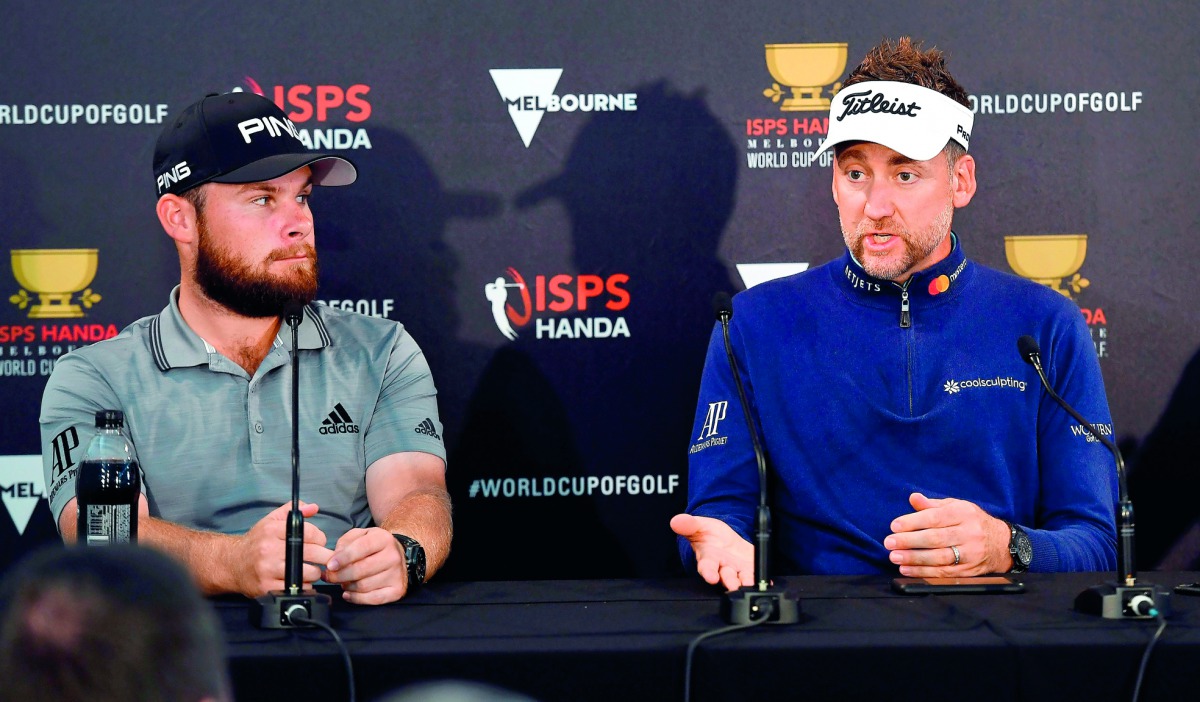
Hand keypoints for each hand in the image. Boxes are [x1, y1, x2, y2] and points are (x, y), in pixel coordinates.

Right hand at [231, 502, 331, 596]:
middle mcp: (269, 549)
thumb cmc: (256, 543)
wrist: (232, 564)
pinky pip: (298, 588)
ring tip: (309, 569)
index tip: (320, 542)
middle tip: (323, 557)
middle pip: (311, 553)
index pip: (309, 532)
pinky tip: (299, 580)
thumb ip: (292, 511)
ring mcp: (268, 570)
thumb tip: (313, 507)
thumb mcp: (271, 521)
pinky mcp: (267, 587)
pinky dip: (304, 585)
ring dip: (315, 572)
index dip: (320, 538)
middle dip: (323, 556)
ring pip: (308, 573)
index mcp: (272, 531)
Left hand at [324, 527, 409, 604]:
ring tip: (342, 582)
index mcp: (383, 539)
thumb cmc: (375, 546)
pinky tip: (348, 594)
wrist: (400, 555)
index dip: (343, 558)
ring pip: (364, 586)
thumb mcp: (361, 535)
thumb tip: (334, 559)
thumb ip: (345, 543)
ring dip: (347, 586)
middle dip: (340, 575)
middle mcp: (393, 556)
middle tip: (329, 577)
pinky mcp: (397, 590)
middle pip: (361, 570)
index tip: (330, 566)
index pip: (361, 548)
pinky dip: (356, 598)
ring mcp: (397, 574)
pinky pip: (373, 599)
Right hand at [670, 513, 753, 590]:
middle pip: (725, 577)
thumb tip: (675, 520)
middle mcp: (721, 568)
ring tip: (750, 585)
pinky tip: (766, 582)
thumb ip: (689, 524)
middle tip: (734, 585)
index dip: (708, 572)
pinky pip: (755, 577)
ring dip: (746, 584)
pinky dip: (761, 580)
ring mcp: (736, 571)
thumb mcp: (699, 525)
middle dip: (730, 582)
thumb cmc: (709, 535)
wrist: (723, 539)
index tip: (710, 576)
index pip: (706, 567)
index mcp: (708, 559)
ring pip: (741, 580)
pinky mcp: (749, 569)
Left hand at [885, 493, 1012, 576]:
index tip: (894, 526)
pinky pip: (944, 573)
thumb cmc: (971, 522)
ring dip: (914, 559)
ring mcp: (971, 553)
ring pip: (939, 558)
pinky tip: (907, 570)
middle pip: (935, 538)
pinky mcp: (970, 571)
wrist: (1002, 544)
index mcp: (963, 513)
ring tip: (895, 557)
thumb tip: (913, 498)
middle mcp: (969, 533)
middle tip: (889, 543)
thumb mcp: (956, 507)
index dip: (913, 522)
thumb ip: (932, 505)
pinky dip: (923, 572)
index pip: (935, 518)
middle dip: (909, 541)